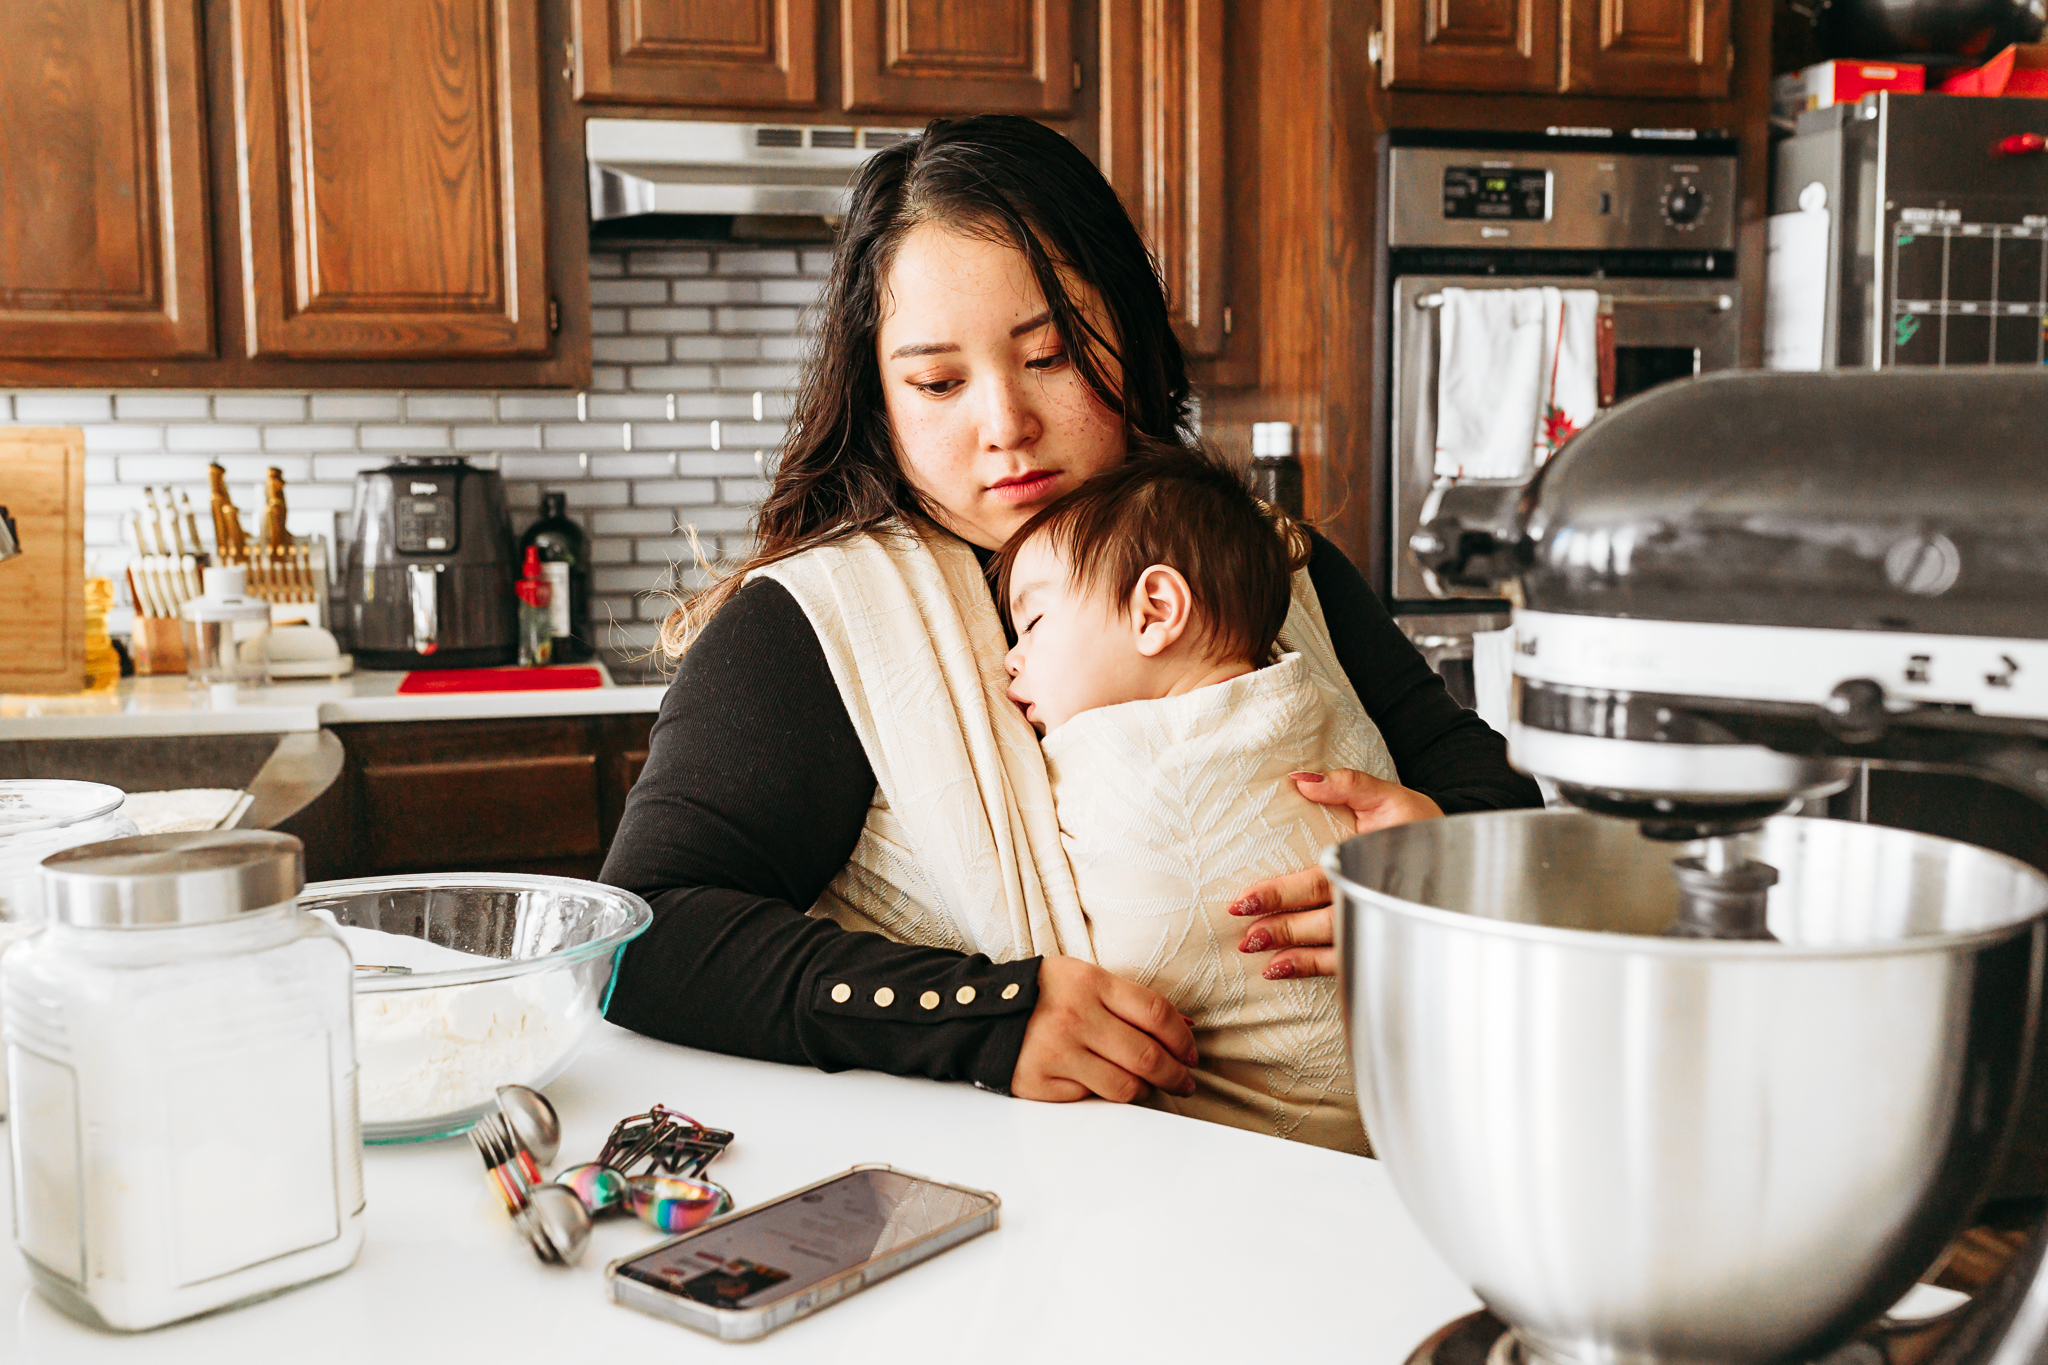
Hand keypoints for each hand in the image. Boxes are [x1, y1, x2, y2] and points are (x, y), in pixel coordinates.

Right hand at [1011, 957, 1198, 1103]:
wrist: (985, 1013)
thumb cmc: (1046, 995)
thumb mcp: (1087, 980)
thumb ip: (1133, 1002)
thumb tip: (1185, 1027)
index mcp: (1091, 983)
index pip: (1156, 1013)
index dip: (1183, 1039)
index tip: (1191, 1054)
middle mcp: (1075, 1017)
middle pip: (1146, 1056)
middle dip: (1175, 1075)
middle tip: (1184, 1082)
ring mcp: (1056, 1052)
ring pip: (1124, 1087)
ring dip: (1146, 1091)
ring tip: (1151, 1089)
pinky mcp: (1040, 1082)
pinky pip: (1090, 1098)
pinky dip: (1104, 1095)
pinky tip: (1107, 1087)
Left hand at [1228, 769, 1443, 978]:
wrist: (1458, 852)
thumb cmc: (1418, 823)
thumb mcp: (1388, 796)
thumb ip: (1347, 784)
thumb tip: (1299, 781)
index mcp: (1372, 863)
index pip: (1320, 882)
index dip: (1281, 894)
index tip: (1244, 901)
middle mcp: (1374, 898)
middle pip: (1323, 922)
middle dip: (1283, 931)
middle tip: (1246, 936)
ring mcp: (1379, 922)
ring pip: (1333, 949)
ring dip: (1295, 956)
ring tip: (1258, 956)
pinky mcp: (1379, 938)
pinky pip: (1345, 962)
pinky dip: (1312, 969)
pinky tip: (1282, 970)